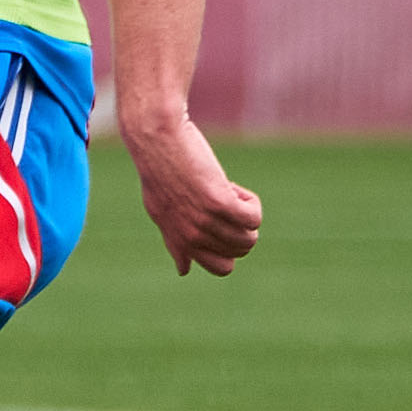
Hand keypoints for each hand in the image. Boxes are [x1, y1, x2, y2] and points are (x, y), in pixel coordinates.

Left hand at [125, 112, 261, 276]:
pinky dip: (251, 201)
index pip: (221, 268)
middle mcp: (192, 237)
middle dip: (241, 227)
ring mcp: (206, 222)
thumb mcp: (161, 212)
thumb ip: (174, 242)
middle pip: (241, 251)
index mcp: (180, 242)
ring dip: (247, 213)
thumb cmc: (160, 169)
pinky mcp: (220, 204)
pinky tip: (231, 186)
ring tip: (226, 190)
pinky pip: (254, 217)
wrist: (157, 140)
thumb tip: (183, 270)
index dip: (229, 245)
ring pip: (250, 236)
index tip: (218, 220)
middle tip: (221, 200)